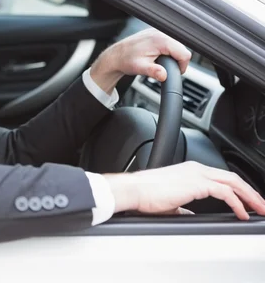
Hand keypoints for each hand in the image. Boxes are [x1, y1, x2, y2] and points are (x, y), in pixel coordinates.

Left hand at [90, 28, 191, 93]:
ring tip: (160, 62)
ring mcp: (158, 31)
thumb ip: (154, 72)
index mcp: (160, 40)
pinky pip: (169, 42)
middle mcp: (161, 33)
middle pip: (182, 48)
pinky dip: (167, 50)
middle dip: (177, 60)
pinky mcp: (155, 33)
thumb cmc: (126, 61)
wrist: (115, 56)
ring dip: (172, 55)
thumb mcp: (140, 68)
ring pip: (176, 45)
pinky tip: (158, 56)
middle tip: (165, 68)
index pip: (184, 53)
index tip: (175, 72)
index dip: (182, 66)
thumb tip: (163, 75)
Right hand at [104, 161, 264, 219]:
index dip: (238, 190)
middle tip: (261, 206)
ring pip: (234, 182)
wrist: (133, 190)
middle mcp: (196, 169)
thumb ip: (183, 207)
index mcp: (189, 170)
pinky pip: (226, 193)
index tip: (247, 202)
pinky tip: (242, 213)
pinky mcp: (196, 184)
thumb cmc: (144, 194)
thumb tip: (189, 214)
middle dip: (250, 193)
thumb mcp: (169, 202)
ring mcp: (197, 175)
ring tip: (259, 209)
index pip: (221, 178)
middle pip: (233, 178)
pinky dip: (237, 203)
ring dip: (250, 197)